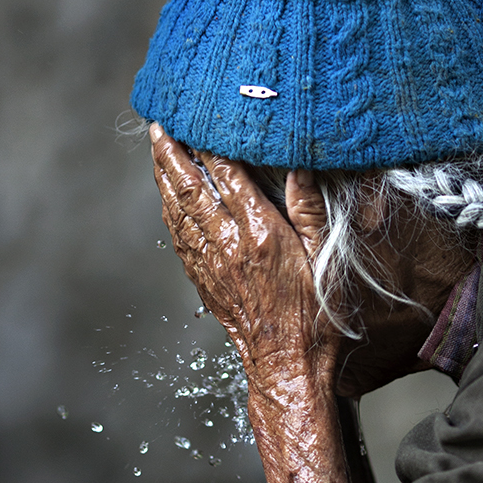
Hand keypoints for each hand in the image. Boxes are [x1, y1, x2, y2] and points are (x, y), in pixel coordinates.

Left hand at [150, 125, 335, 389]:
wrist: (288, 366)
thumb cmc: (314, 318)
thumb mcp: (326, 259)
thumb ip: (310, 209)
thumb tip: (300, 166)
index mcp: (259, 234)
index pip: (227, 175)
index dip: (211, 143)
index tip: (201, 117)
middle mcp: (228, 245)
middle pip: (190, 188)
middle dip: (172, 152)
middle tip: (159, 123)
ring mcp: (212, 264)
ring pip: (179, 211)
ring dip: (164, 177)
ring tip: (156, 150)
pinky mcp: (205, 282)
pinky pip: (179, 237)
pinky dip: (170, 211)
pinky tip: (168, 200)